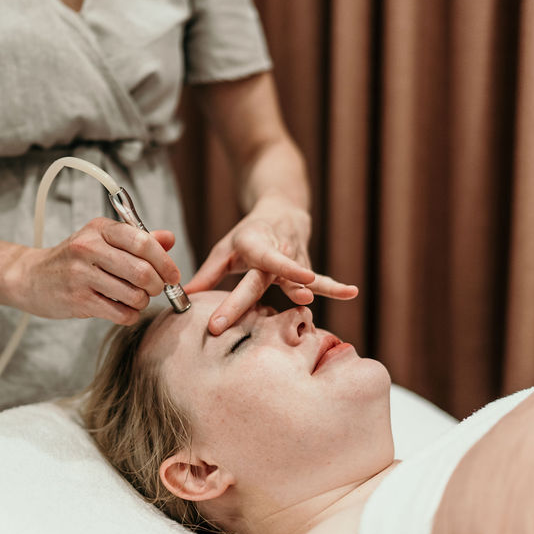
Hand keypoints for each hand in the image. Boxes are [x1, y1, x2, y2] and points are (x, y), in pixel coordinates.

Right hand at [11, 217, 180, 324]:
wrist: (30, 277)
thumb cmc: (73, 259)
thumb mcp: (102, 240)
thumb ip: (138, 239)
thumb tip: (170, 239)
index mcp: (100, 229)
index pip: (142, 242)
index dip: (165, 261)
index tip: (173, 275)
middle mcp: (89, 248)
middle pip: (141, 271)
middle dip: (156, 285)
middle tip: (155, 289)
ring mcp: (81, 275)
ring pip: (133, 295)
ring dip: (142, 302)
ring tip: (135, 299)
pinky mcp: (77, 300)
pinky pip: (120, 313)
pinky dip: (129, 315)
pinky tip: (122, 309)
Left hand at [185, 198, 357, 334]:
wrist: (283, 207)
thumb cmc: (249, 235)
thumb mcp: (224, 250)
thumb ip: (207, 275)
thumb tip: (182, 299)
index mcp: (250, 248)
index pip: (239, 278)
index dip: (230, 303)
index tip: (217, 326)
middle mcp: (273, 251)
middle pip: (264, 280)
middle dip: (253, 302)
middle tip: (249, 320)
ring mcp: (294, 256)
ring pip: (298, 277)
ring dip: (305, 287)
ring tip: (306, 296)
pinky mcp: (308, 263)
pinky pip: (320, 278)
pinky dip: (334, 287)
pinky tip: (351, 292)